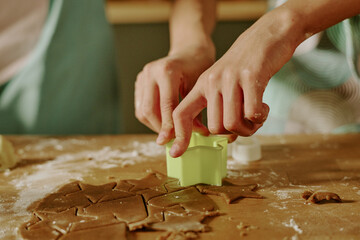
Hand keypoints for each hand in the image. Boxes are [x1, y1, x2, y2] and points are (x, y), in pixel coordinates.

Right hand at [135, 44, 214, 143]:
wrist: (189, 50)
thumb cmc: (198, 66)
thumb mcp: (199, 87)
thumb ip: (196, 110)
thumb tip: (197, 134)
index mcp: (167, 71)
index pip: (166, 106)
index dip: (170, 127)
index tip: (176, 142)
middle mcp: (150, 72)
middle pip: (149, 111)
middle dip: (160, 129)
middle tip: (174, 139)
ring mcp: (143, 76)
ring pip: (142, 111)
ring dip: (154, 126)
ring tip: (170, 132)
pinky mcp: (139, 82)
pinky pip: (141, 107)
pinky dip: (151, 119)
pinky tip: (163, 122)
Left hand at [169, 8, 304, 156]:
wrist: (266, 36)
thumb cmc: (246, 66)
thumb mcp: (225, 84)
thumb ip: (221, 108)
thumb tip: (227, 138)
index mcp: (202, 85)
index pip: (180, 113)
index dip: (178, 136)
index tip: (175, 153)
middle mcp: (212, 82)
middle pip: (215, 128)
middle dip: (233, 133)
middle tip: (247, 124)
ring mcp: (229, 79)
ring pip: (232, 124)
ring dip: (249, 127)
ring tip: (257, 115)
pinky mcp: (250, 77)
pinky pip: (252, 114)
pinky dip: (260, 117)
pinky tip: (265, 107)